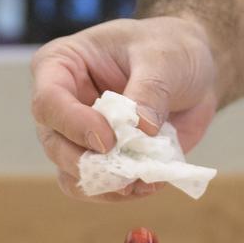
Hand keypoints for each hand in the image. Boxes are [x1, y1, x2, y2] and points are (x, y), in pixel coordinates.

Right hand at [30, 16, 218, 200]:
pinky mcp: (107, 159)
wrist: (195, 72)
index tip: (109, 140)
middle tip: (126, 173)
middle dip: (86, 164)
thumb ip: (149, 91)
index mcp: (61, 65)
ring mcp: (82, 135)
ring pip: (71, 174)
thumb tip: (141, 129)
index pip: (48, 102)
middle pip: (54, 144)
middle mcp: (64, 104)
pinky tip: (151, 183)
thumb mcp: (163, 58)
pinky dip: (123, 193)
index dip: (74, 125)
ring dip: (105, 186)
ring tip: (142, 182)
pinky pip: (100, 188)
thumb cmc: (170, 49)